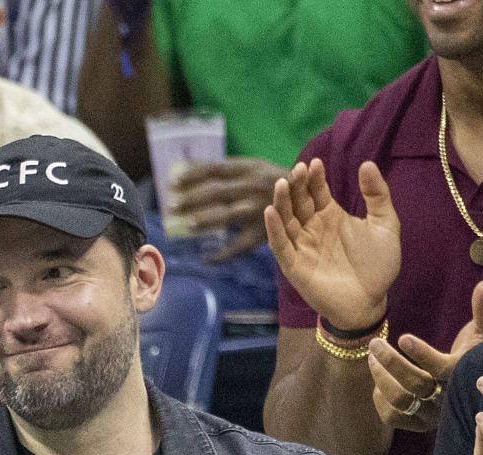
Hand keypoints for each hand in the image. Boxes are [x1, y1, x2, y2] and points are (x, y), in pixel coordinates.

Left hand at [169, 156, 283, 261]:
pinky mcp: (264, 232)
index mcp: (249, 168)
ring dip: (205, 220)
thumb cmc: (275, 180)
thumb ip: (229, 169)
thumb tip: (190, 169)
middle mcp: (252, 187)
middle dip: (191, 199)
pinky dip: (222, 255)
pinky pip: (239, 246)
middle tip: (171, 206)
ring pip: (227, 215)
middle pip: (216, 192)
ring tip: (187, 225)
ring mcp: (259, 209)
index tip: (173, 183)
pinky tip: (206, 260)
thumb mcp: (256, 166)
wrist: (310, 194)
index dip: (192, 175)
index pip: (215, 169)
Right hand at [264, 158, 398, 332]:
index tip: (315, 163)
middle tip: (298, 170)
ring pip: (286, 220)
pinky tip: (271, 212)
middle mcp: (313, 229)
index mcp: (331, 216)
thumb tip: (366, 164)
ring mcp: (302, 247)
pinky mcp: (294, 266)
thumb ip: (377, 195)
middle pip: (298, 201)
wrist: (371, 302)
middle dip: (296, 185)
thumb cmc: (379, 266)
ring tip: (282, 183)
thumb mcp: (385, 224)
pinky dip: (274, 229)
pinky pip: (280, 245)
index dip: (314, 177)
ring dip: (282, 201)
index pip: (316, 191)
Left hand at [369, 281, 482, 432]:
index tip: (403, 337)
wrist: (476, 391)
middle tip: (374, 343)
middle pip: (413, 384)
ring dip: (381, 378)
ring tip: (373, 356)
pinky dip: (380, 398)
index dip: (421, 353)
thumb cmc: (479, 354)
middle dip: (390, 362)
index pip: (438, 367)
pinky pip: (392, 416)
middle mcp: (446, 398)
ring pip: (399, 400)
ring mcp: (431, 414)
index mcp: (461, 374)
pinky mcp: (418, 424)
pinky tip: (379, 379)